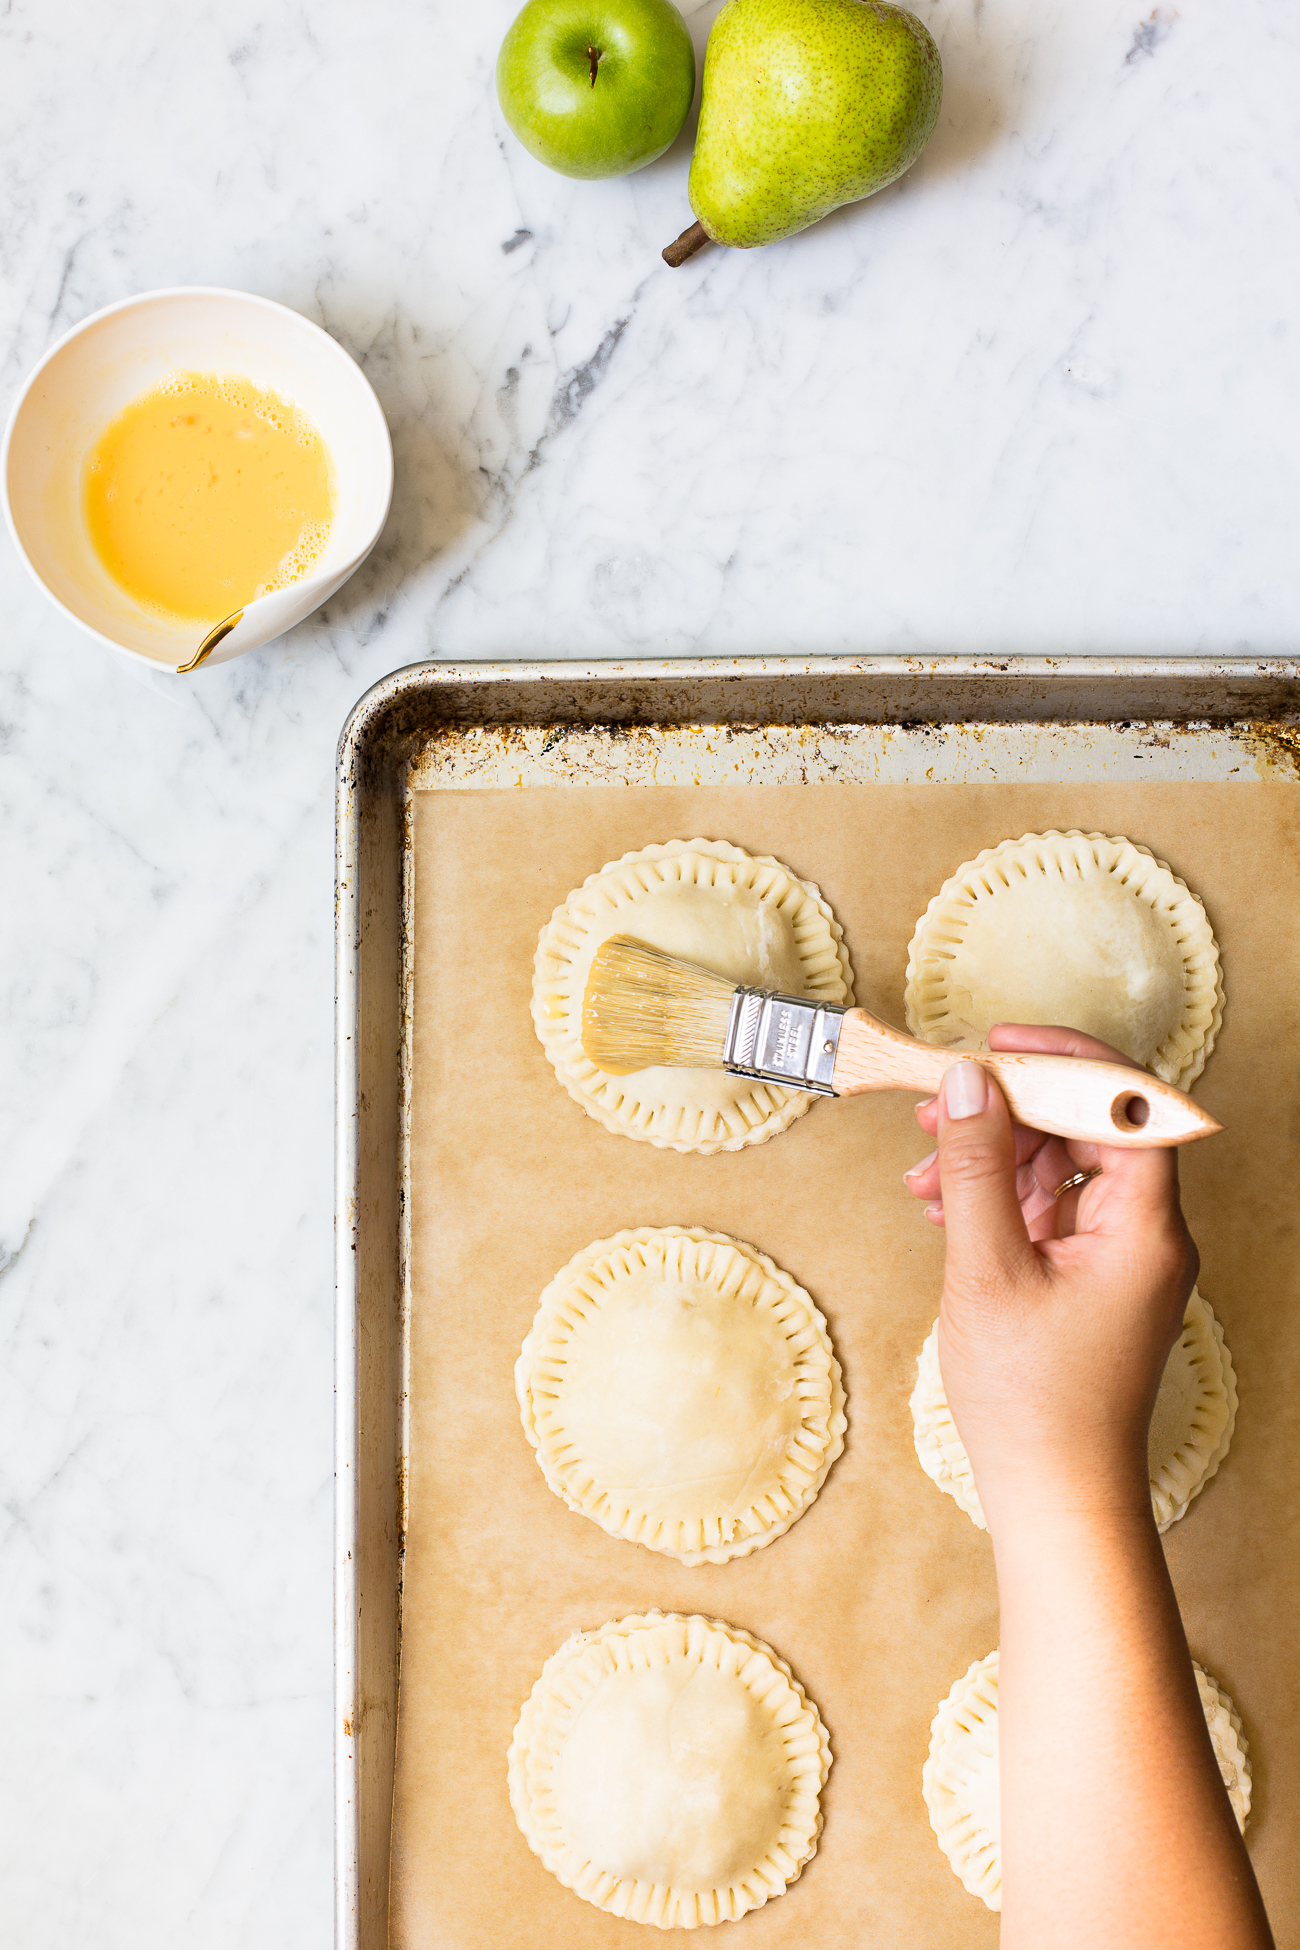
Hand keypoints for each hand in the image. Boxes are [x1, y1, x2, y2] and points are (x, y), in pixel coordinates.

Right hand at [903, 1025, 1199, 1533]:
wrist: (1055, 1496)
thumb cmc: (1031, 1400)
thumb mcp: (986, 1269)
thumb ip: (977, 1167)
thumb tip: (972, 1081)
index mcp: (1145, 1227)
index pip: (1128, 1103)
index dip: (1066, 1059)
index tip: (999, 1043)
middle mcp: (1148, 1234)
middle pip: (1089, 1128)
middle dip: (1009, 1111)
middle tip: (937, 1113)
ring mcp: (1122, 1259)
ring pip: (1062, 1167)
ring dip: (992, 1157)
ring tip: (923, 1177)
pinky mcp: (1093, 1280)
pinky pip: (1051, 1210)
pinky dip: (997, 1199)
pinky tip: (943, 1210)